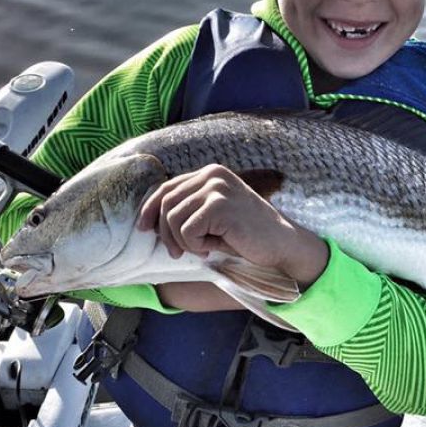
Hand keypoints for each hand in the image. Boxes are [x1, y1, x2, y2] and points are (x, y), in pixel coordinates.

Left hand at [136, 164, 327, 288]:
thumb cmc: (246, 235)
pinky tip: (213, 248)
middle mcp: (212, 174)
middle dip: (166, 233)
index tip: (144, 228)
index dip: (150, 209)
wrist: (281, 245)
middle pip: (166, 202)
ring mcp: (216, 188)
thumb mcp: (214, 216)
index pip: (167, 187)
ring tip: (204, 248)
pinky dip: (196, 245)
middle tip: (178, 253)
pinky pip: (188, 230)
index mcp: (211, 173)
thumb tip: (151, 221)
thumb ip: (190, 209)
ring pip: (174, 218)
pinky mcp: (219, 206)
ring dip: (184, 242)